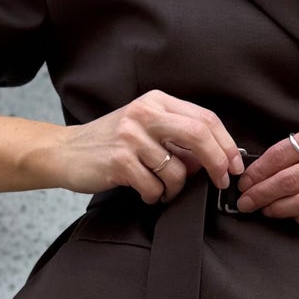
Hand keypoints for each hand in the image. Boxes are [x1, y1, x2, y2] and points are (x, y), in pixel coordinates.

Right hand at [47, 90, 244, 204]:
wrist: (64, 151)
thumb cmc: (109, 143)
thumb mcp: (145, 128)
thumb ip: (177, 137)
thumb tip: (216, 159)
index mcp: (156, 102)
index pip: (205, 118)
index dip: (226, 144)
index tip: (234, 165)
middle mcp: (144, 113)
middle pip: (199, 135)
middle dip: (217, 163)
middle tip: (221, 181)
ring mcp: (130, 136)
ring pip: (177, 170)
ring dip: (176, 189)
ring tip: (162, 190)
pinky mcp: (119, 160)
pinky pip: (154, 187)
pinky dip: (155, 196)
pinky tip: (145, 193)